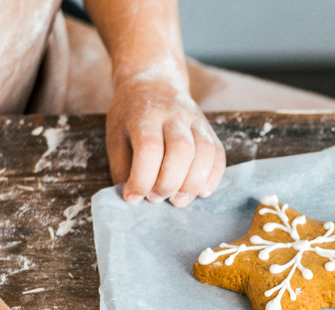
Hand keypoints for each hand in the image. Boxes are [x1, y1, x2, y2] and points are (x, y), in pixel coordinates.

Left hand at [106, 76, 224, 207]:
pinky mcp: (210, 131)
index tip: (132, 197)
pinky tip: (201, 192)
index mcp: (145, 115)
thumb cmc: (131, 114)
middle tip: (157, 198)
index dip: (142, 178)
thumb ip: (122, 166)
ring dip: (193, 184)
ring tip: (178, 201)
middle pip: (181, 151)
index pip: (149, 148)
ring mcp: (196, 122)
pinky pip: (219, 156)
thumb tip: (134, 198)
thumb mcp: (115, 134)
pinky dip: (213, 177)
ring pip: (204, 154)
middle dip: (169, 183)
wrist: (155, 83)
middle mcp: (174, 116)